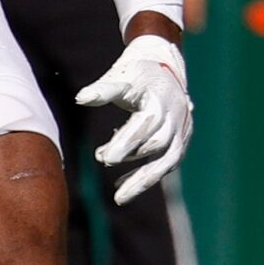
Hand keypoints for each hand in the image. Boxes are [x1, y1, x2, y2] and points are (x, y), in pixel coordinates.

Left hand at [76, 32, 192, 202]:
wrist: (166, 67)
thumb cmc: (138, 73)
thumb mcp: (121, 75)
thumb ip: (104, 89)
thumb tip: (81, 98)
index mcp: (160, 101)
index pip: (145, 126)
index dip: (127, 143)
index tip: (105, 158)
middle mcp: (176, 118)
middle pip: (157, 144)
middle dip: (131, 156)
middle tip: (103, 161)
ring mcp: (182, 131)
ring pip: (168, 160)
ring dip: (143, 180)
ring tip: (118, 198)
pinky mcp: (182, 140)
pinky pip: (168, 163)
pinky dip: (148, 176)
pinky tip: (124, 186)